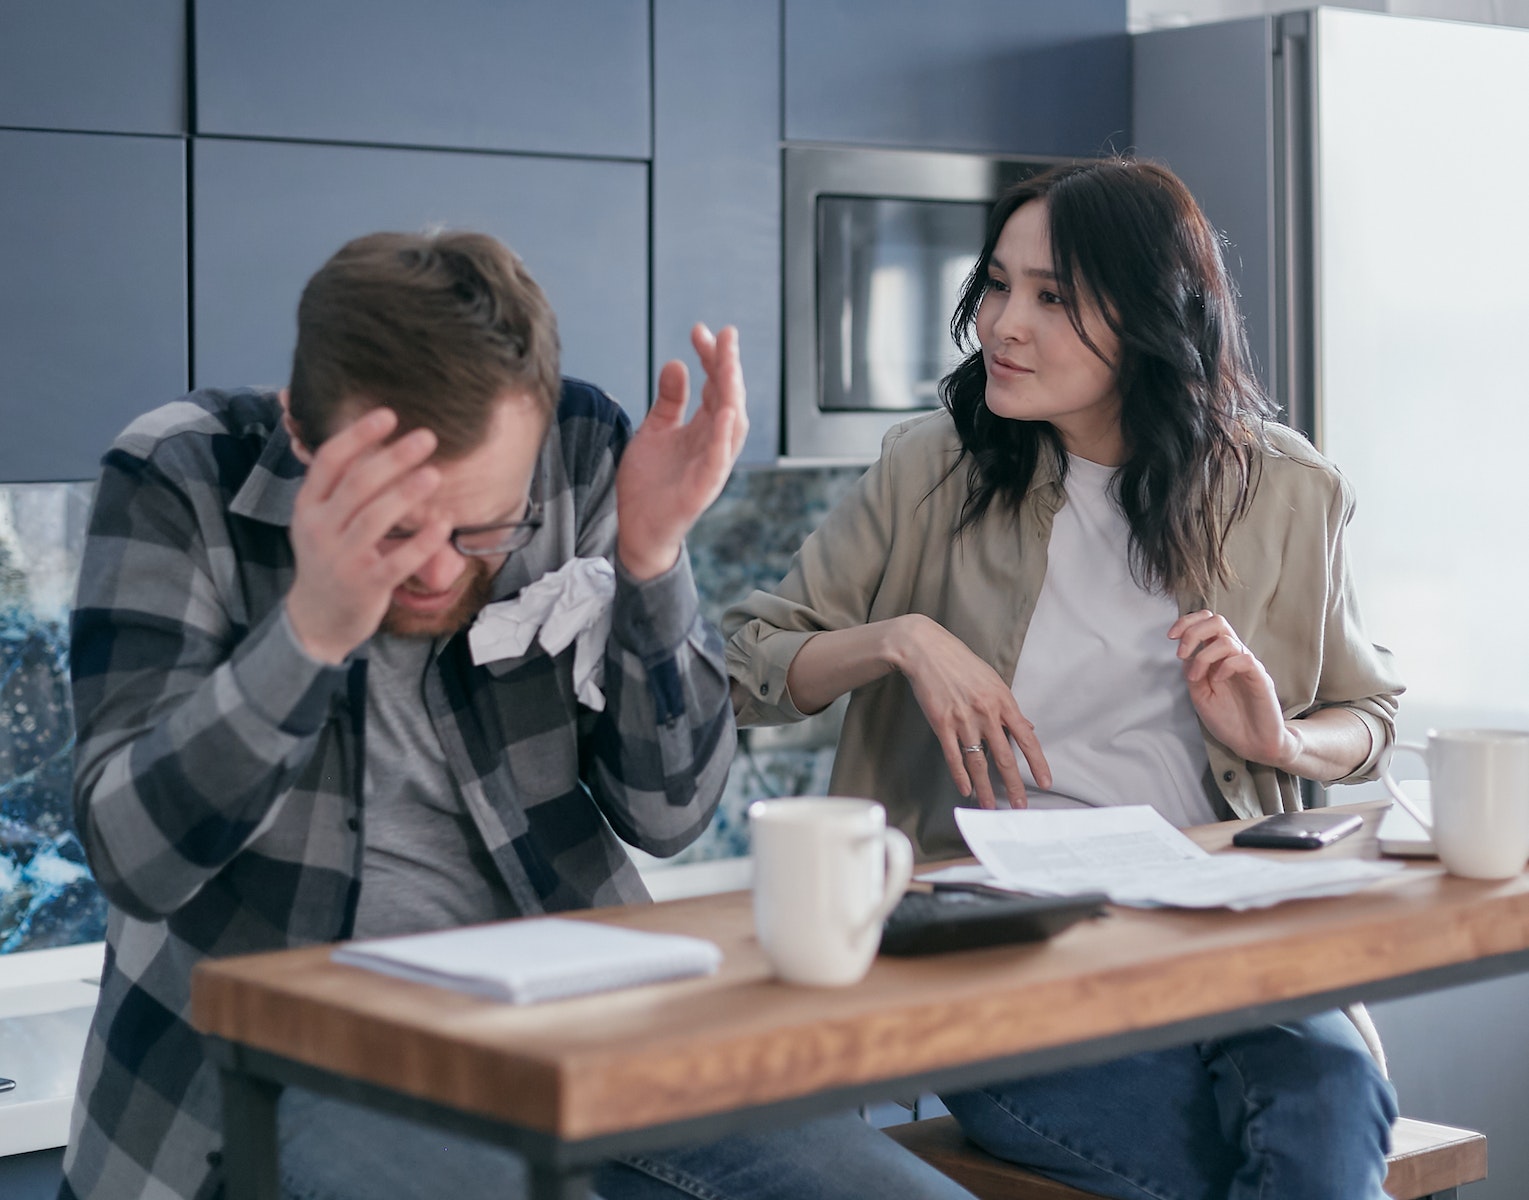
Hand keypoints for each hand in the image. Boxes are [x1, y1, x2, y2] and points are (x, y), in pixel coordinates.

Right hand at [285, 408, 451, 663]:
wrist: (317, 619)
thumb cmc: (328, 560)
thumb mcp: (319, 521)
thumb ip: (337, 488)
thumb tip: (371, 441)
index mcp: (307, 507)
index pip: (329, 461)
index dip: (358, 435)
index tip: (389, 415)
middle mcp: (320, 529)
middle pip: (357, 484)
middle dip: (393, 457)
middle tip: (427, 437)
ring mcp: (342, 558)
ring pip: (375, 518)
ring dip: (407, 493)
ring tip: (434, 474)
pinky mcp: (366, 585)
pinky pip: (398, 560)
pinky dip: (422, 541)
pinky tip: (444, 522)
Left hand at [616, 323, 747, 579]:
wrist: (635, 529)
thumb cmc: (648, 485)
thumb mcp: (654, 432)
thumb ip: (668, 401)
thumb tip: (676, 363)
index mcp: (701, 430)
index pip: (714, 386)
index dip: (711, 358)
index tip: (700, 330)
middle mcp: (712, 444)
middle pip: (729, 398)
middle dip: (728, 366)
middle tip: (724, 335)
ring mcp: (711, 466)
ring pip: (732, 425)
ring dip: (732, 394)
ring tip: (727, 364)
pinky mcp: (703, 488)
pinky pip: (720, 459)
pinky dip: (723, 436)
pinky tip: (723, 411)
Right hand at [894, 615, 1051, 808]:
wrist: (926, 650)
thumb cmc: (961, 663)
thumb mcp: (993, 680)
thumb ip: (1009, 706)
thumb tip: (1028, 726)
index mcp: (1003, 701)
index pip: (1027, 738)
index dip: (1037, 763)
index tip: (1045, 782)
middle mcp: (986, 713)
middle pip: (1005, 757)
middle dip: (1014, 785)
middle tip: (1020, 806)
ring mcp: (963, 720)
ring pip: (978, 762)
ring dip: (985, 788)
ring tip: (990, 806)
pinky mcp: (942, 723)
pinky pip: (953, 756)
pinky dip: (960, 775)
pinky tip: (966, 789)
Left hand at [1168, 610, 1298, 769]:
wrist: (1252, 743)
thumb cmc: (1228, 718)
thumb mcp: (1200, 695)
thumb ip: (1192, 673)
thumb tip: (1185, 654)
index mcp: (1218, 656)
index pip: (1207, 622)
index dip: (1187, 622)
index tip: (1170, 636)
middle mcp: (1233, 655)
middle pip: (1217, 621)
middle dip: (1193, 632)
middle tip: (1180, 654)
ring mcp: (1248, 665)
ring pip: (1227, 640)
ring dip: (1203, 657)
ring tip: (1196, 678)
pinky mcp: (1260, 678)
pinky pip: (1244, 659)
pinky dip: (1225, 667)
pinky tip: (1218, 682)